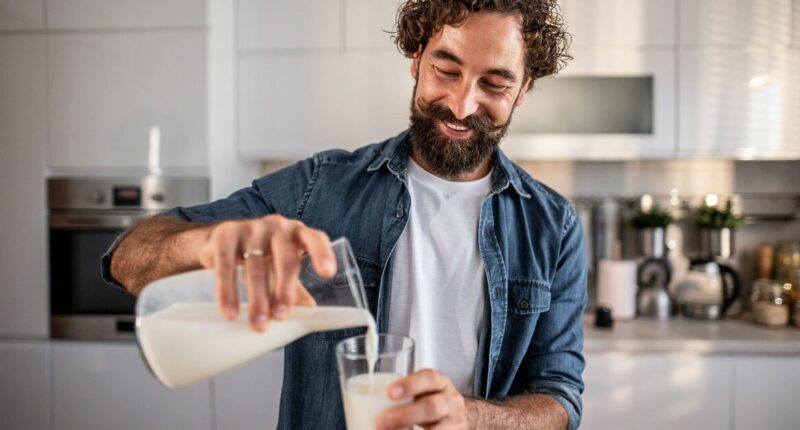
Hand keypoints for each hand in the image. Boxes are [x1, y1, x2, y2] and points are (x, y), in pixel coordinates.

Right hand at [196, 215, 335, 330]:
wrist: (219, 240)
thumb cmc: (261, 255)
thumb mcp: (280, 267)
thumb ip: (295, 287)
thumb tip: (309, 310)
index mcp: (298, 234)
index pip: (315, 239)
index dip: (322, 254)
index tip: (328, 273)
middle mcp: (277, 227)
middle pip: (285, 258)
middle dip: (285, 288)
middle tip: (282, 316)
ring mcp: (251, 228)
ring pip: (256, 266)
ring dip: (257, 298)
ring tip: (258, 324)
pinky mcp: (225, 235)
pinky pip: (226, 266)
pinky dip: (227, 291)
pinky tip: (230, 312)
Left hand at [377, 369, 469, 429]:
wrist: (457, 416)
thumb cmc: (431, 400)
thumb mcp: (423, 391)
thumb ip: (402, 393)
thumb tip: (359, 400)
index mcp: (440, 383)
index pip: (429, 378)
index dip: (410, 384)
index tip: (389, 392)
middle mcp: (450, 402)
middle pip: (432, 407)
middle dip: (405, 416)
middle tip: (381, 422)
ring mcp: (454, 422)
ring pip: (437, 429)